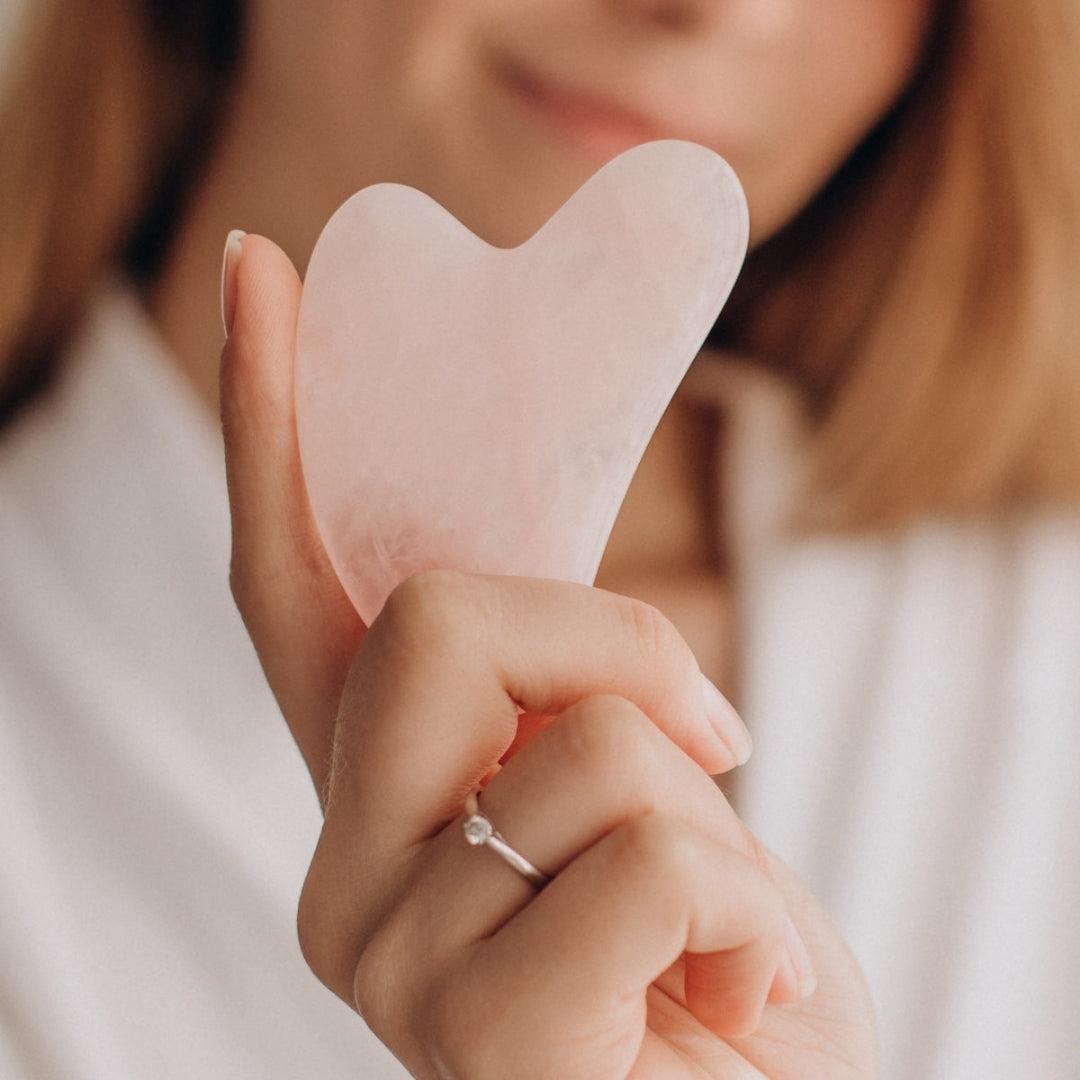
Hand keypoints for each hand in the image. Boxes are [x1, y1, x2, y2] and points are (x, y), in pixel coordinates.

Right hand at [221, 234, 877, 1077]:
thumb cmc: (710, 970)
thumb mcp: (647, 800)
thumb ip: (573, 711)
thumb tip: (612, 670)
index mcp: (384, 791)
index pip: (290, 580)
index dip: (271, 421)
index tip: (257, 274)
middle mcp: (346, 866)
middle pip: (438, 617)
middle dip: (617, 642)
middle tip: (708, 739)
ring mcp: (391, 957)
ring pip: (578, 746)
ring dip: (710, 818)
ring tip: (716, 925)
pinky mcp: (476, 1042)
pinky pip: (645, 868)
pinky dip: (747, 913)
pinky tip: (726, 990)